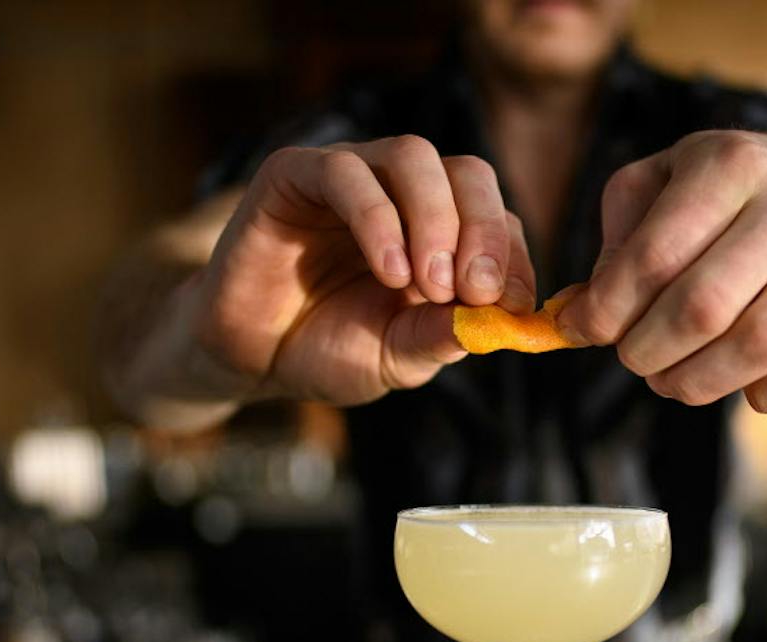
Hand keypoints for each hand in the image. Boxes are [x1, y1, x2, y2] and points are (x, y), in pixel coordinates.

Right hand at [198, 136, 535, 406]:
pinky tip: (389, 270)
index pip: (498, 218)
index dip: (513, 256)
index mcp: (441, 233)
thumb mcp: (399, 356)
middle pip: (468, 173)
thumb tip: (499, 320)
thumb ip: (442, 336)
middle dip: (483, 232)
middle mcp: (403, 194)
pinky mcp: (296, 174)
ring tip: (427, 285)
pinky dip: (377, 218)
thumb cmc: (329, 350)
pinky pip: (345, 172)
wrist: (252, 360)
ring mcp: (351, 177)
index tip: (514, 305)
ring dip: (435, 220)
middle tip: (474, 291)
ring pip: (413, 157)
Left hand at [555, 130, 766, 412]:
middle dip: (646, 350)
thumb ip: (615, 245)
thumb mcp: (658, 189)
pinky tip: (747, 390)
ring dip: (696, 382)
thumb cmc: (721, 198)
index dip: (604, 310)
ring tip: (670, 379)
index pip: (653, 257)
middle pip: (701, 309)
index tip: (580, 331)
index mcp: (732, 163)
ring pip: (758, 345)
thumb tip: (577, 315)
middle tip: (632, 357)